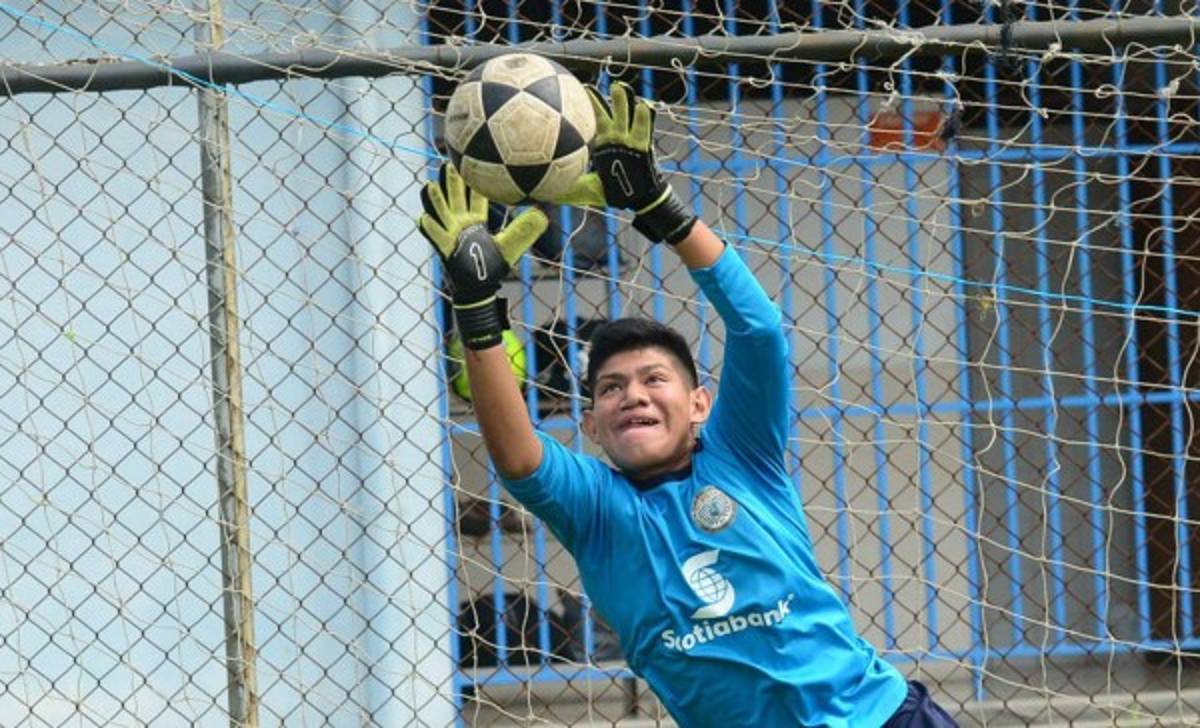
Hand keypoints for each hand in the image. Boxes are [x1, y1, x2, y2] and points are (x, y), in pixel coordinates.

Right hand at [419, 163, 547, 349]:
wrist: (480, 289)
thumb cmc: (493, 268)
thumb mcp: (511, 246)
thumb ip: (524, 230)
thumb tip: (544, 214)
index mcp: (475, 221)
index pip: (474, 197)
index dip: (473, 179)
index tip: (472, 160)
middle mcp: (460, 225)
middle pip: (453, 198)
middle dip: (450, 181)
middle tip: (448, 162)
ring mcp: (449, 236)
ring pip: (439, 213)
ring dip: (434, 200)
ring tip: (430, 185)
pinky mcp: (443, 250)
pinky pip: (434, 237)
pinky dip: (429, 228)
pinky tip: (424, 218)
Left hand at [554, 82, 696, 245]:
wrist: (638, 197)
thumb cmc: (613, 191)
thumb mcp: (589, 190)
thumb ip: (571, 190)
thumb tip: (544, 197)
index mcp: (602, 143)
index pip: (590, 122)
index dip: (581, 110)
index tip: (571, 94)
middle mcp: (616, 136)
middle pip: (607, 113)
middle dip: (597, 100)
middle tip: (587, 87)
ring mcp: (630, 139)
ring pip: (627, 115)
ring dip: (624, 101)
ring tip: (620, 87)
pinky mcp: (645, 145)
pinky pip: (646, 128)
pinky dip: (646, 117)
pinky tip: (645, 106)